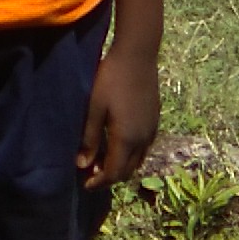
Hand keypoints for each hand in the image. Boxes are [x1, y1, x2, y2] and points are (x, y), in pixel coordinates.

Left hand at [77, 47, 159, 189]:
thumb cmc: (111, 78)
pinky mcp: (155, 120)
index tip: (84, 184)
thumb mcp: (95, 108)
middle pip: (127, 171)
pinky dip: (130, 154)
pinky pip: (143, 148)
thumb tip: (82, 165)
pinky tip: (118, 143)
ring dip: (121, 166)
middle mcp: (143, 140)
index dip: (99, 183)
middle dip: (109, 177)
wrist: (138, 55)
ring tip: (102, 159)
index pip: (113, 173)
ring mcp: (152, 130)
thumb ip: (89, 138)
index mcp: (126, 139)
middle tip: (91, 173)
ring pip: (137, 160)